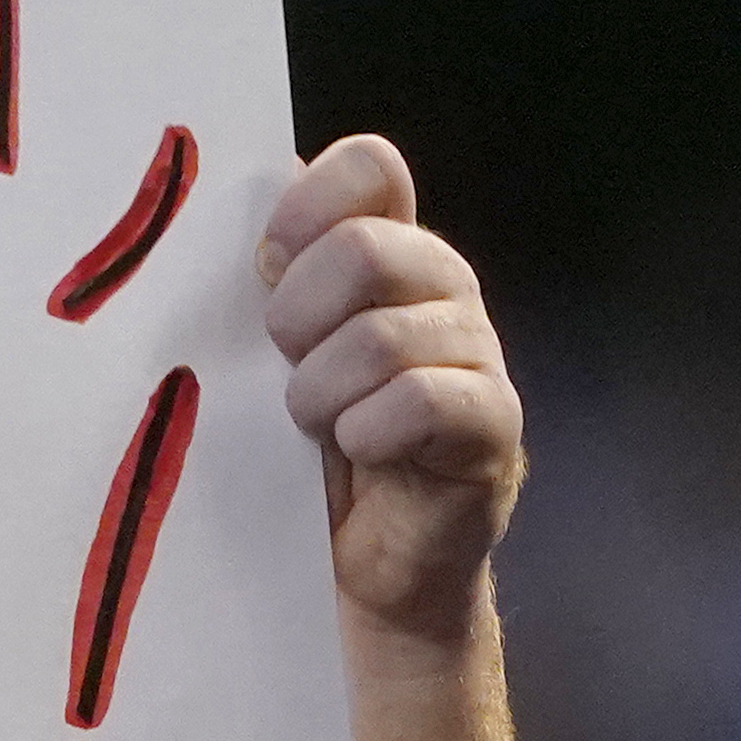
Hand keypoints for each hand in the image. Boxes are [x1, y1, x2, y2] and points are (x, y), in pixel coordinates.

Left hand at [258, 134, 522, 632]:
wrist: (362, 571)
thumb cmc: (308, 456)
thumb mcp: (272, 360)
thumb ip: (270, 285)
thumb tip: (246, 225)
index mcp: (388, 250)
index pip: (369, 169)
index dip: (307, 205)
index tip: (266, 265)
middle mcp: (441, 286)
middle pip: (367, 248)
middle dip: (299, 316)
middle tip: (284, 366)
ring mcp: (476, 352)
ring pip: (384, 337)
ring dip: (321, 393)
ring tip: (313, 427)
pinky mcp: (493, 424)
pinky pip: (423, 403)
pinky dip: (369, 432)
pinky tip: (359, 451)